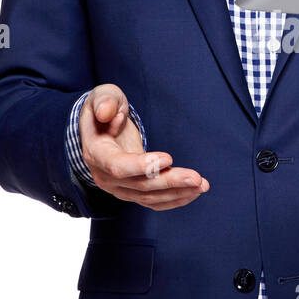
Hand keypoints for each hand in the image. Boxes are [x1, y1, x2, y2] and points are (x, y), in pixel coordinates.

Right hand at [79, 83, 209, 210]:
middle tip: (195, 178)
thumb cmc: (106, 109)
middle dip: (169, 182)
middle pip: (140, 185)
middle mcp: (105, 177)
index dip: (142, 166)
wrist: (102, 128)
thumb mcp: (102, 96)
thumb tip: (107, 112)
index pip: (117, 166)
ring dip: (178, 192)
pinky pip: (154, 202)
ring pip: (150, 197)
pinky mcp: (133, 193)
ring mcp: (119, 188)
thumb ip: (105, 101)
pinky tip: (193, 193)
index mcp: (97, 154)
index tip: (168, 158)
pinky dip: (175, 199)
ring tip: (201, 184)